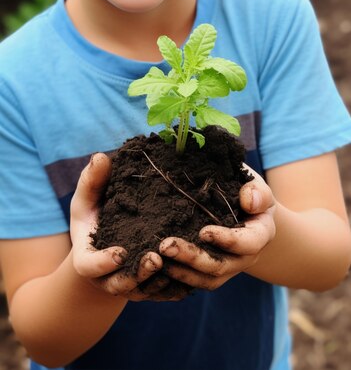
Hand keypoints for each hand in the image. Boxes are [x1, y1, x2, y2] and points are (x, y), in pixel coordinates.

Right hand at [70, 152, 177, 300]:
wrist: (109, 242)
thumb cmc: (96, 216)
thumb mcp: (89, 198)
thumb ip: (92, 181)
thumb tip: (101, 156)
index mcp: (87, 259)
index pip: (90, 267)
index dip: (104, 263)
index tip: (120, 252)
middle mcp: (108, 279)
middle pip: (120, 285)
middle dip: (138, 274)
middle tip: (156, 259)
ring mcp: (130, 287)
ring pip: (145, 291)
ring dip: (160, 281)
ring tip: (176, 263)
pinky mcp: (150, 289)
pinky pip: (163, 293)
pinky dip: (176, 287)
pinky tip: (191, 273)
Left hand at [158, 165, 275, 290]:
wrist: (242, 207)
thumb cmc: (246, 190)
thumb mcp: (255, 185)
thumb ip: (256, 192)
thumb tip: (249, 202)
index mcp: (260, 234)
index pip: (248, 243)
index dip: (228, 240)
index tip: (204, 232)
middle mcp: (246, 257)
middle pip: (221, 266)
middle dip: (193, 258)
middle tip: (166, 246)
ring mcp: (229, 268)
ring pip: (207, 280)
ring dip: (182, 271)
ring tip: (158, 259)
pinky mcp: (211, 273)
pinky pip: (195, 282)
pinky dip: (178, 279)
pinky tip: (159, 269)